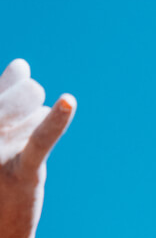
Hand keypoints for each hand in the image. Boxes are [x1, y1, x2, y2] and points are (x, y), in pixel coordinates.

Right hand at [0, 59, 75, 237]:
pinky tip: (67, 102)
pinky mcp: (20, 172)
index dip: (12, 87)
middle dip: (28, 100)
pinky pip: (39, 140)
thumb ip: (4, 95)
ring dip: (38, 122)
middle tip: (23, 119)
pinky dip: (55, 122)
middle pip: (22, 94)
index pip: (4, 86)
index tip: (17, 90)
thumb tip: (22, 65)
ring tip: (22, 142)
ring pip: (34, 111)